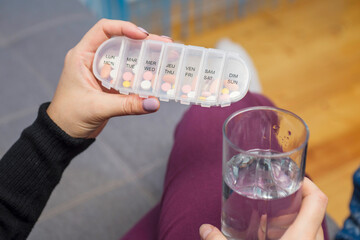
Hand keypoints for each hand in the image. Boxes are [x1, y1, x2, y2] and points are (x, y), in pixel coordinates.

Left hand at [47, 19, 171, 137]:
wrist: (65, 133)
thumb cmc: (70, 116)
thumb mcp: (98, 108)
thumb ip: (127, 105)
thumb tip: (154, 103)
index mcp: (82, 56)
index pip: (103, 30)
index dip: (124, 28)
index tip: (144, 36)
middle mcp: (93, 59)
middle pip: (122, 42)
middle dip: (145, 43)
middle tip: (166, 46)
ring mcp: (104, 72)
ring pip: (128, 59)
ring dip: (147, 60)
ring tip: (167, 60)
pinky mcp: (111, 84)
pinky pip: (130, 76)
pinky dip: (144, 77)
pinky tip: (159, 79)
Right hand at [199, 178, 327, 239]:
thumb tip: (203, 229)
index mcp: (300, 238)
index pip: (317, 201)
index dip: (308, 183)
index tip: (292, 178)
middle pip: (315, 212)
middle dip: (297, 199)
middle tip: (277, 193)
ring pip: (312, 227)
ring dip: (297, 216)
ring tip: (275, 212)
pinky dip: (294, 232)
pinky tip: (274, 236)